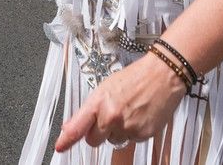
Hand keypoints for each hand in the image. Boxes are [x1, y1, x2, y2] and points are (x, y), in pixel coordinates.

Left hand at [54, 53, 186, 152]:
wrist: (163, 75)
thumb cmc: (135, 77)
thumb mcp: (106, 87)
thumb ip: (89, 109)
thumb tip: (72, 125)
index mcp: (99, 101)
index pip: (78, 126)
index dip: (67, 139)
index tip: (59, 147)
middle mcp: (111, 116)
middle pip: (94, 140)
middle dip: (98, 132)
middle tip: (109, 117)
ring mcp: (127, 127)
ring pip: (113, 140)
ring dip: (118, 131)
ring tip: (128, 111)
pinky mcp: (142, 134)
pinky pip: (131, 140)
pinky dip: (133, 131)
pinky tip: (139, 115)